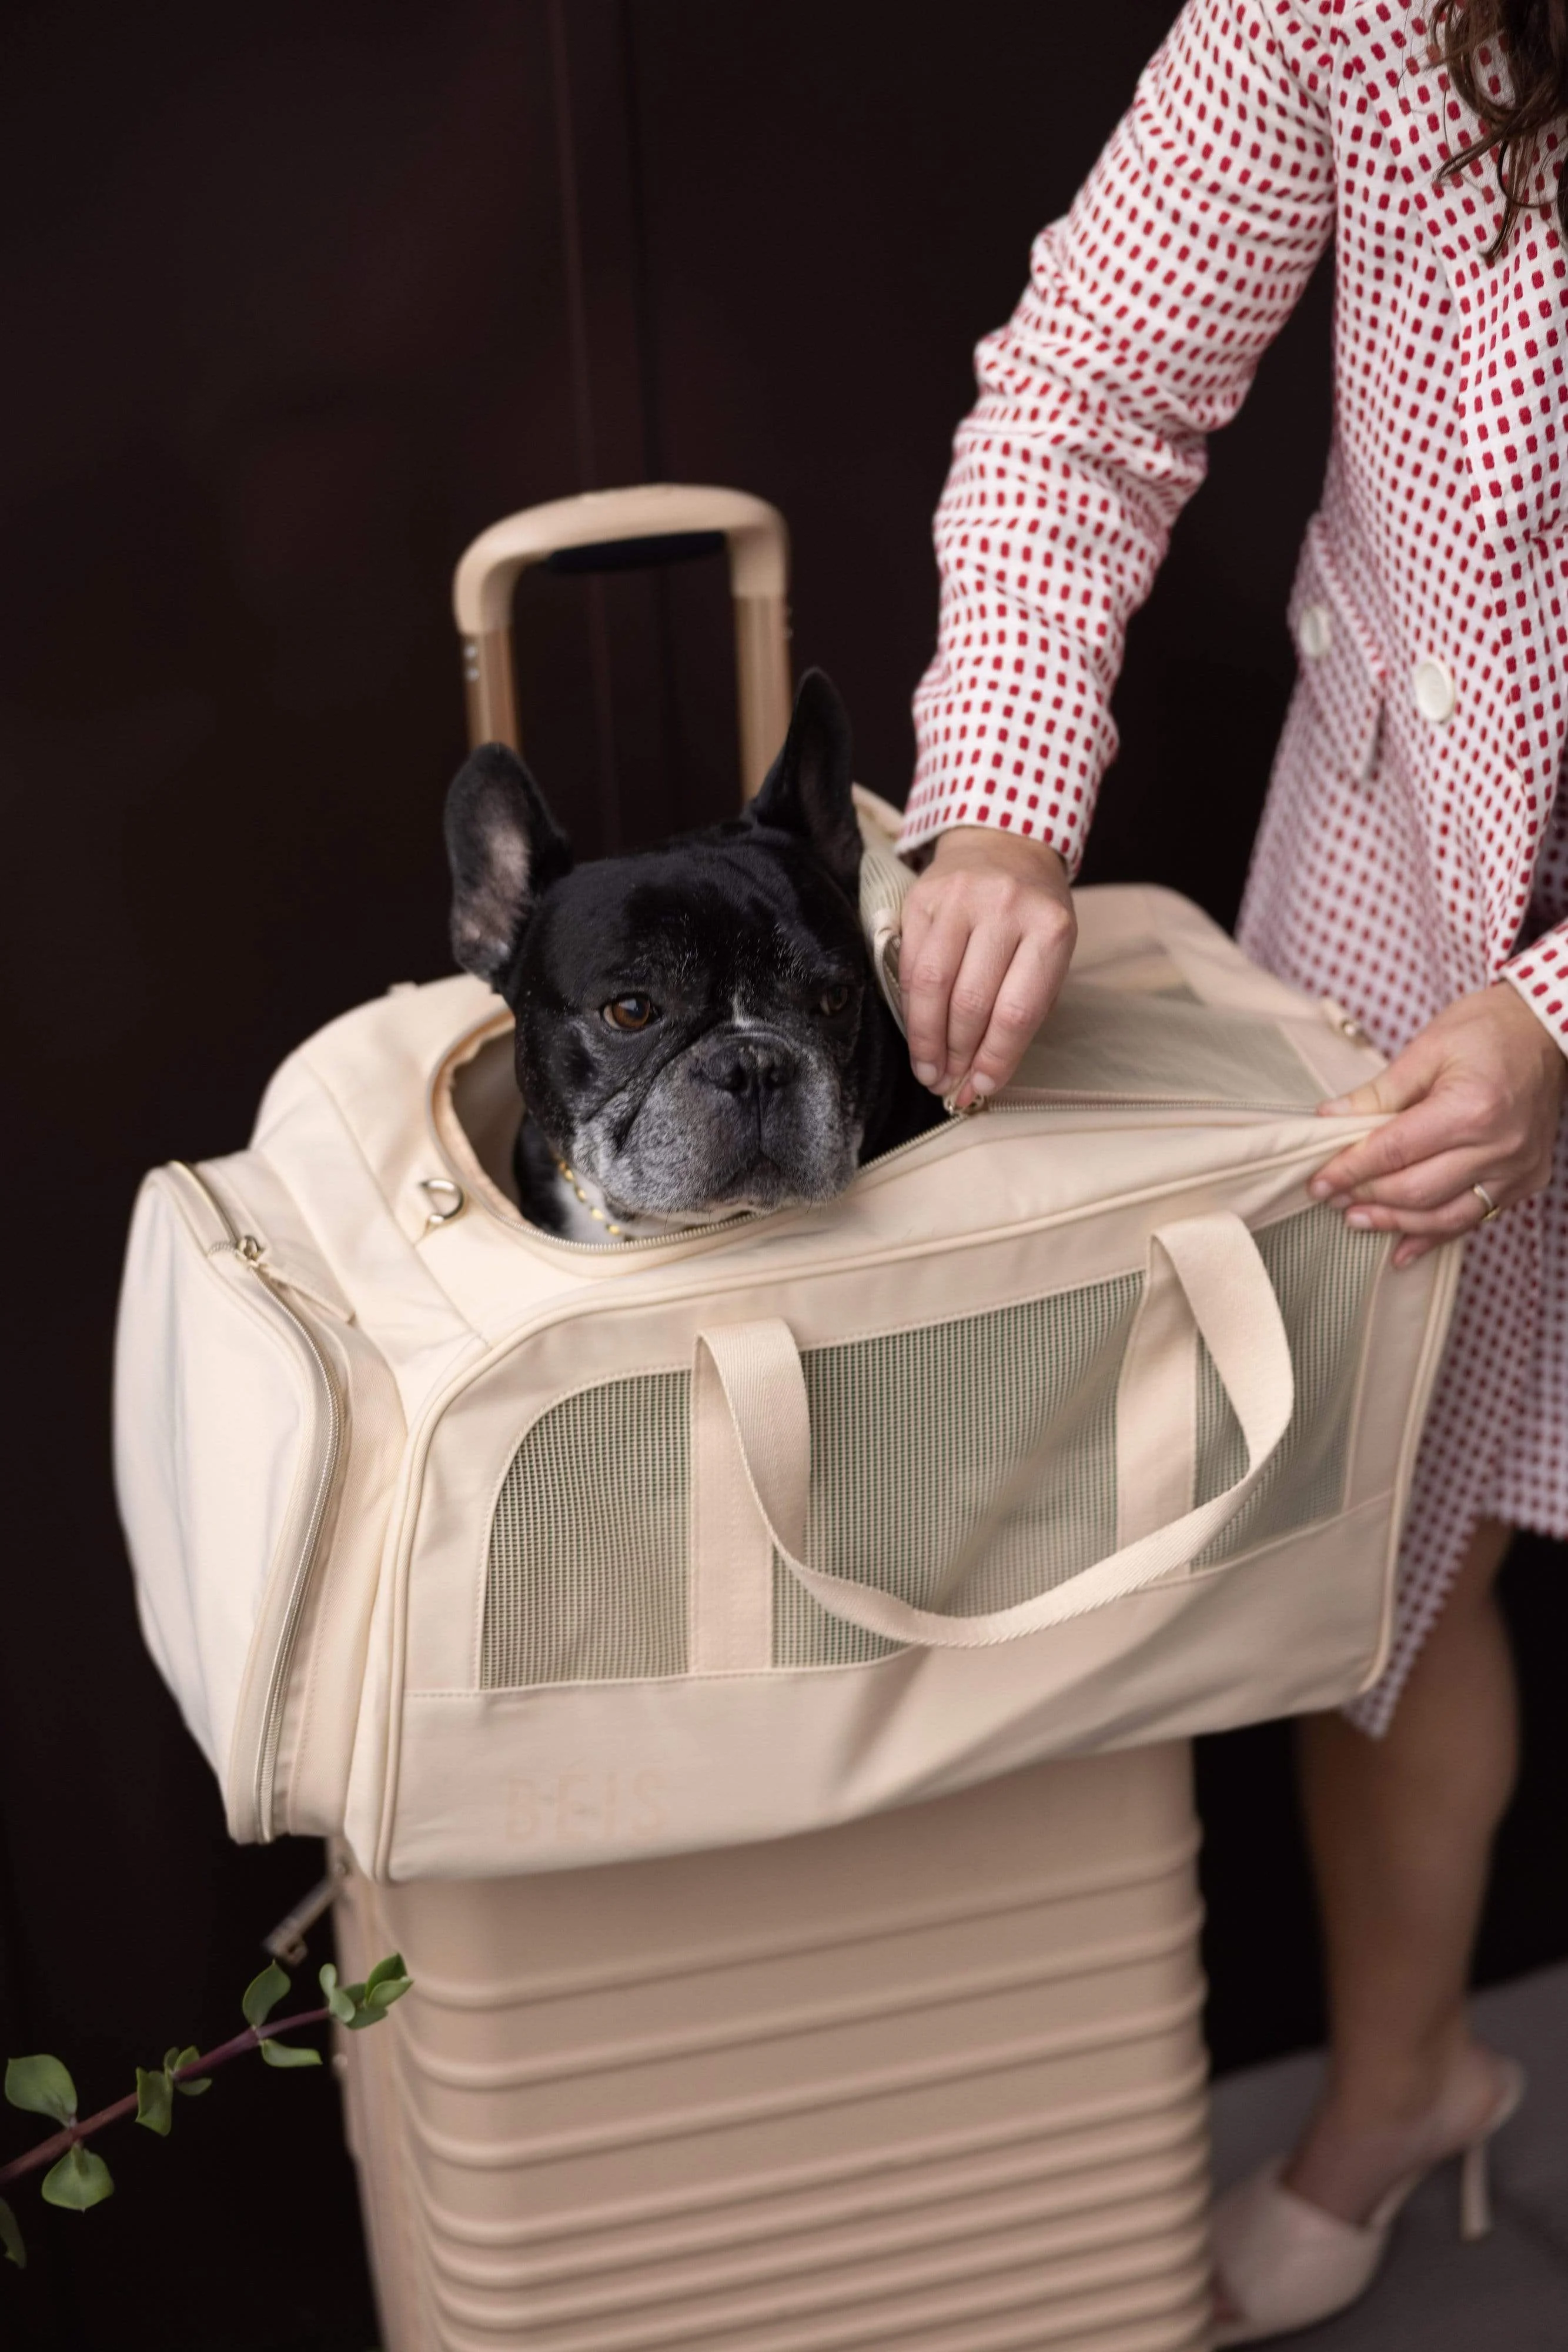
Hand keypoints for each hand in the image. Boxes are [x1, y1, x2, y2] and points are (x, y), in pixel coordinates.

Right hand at [899, 828, 1075, 1107]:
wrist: (1004, 843)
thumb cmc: (1032, 913)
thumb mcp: (1051, 953)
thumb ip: (1024, 1011)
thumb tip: (983, 1077)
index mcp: (1050, 928)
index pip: (1017, 1011)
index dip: (995, 1058)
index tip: (980, 1088)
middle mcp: (1005, 908)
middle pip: (971, 1003)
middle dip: (957, 1054)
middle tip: (948, 1084)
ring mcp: (959, 898)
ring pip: (932, 986)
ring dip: (926, 1039)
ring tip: (928, 1069)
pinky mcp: (921, 897)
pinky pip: (909, 965)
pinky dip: (910, 1006)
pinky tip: (917, 1030)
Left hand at [1309, 983, 1567, 1268]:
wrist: (1547, 1031)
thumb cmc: (1489, 1030)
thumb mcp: (1428, 1048)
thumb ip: (1379, 1092)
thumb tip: (1329, 1119)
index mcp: (1471, 1109)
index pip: (1394, 1151)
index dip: (1350, 1169)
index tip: (1319, 1181)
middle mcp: (1499, 1146)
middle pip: (1417, 1190)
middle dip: (1367, 1197)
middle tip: (1333, 1197)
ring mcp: (1517, 1168)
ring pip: (1445, 1216)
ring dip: (1396, 1223)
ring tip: (1357, 1220)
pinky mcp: (1526, 1179)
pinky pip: (1475, 1218)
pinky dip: (1435, 1235)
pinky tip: (1403, 1249)